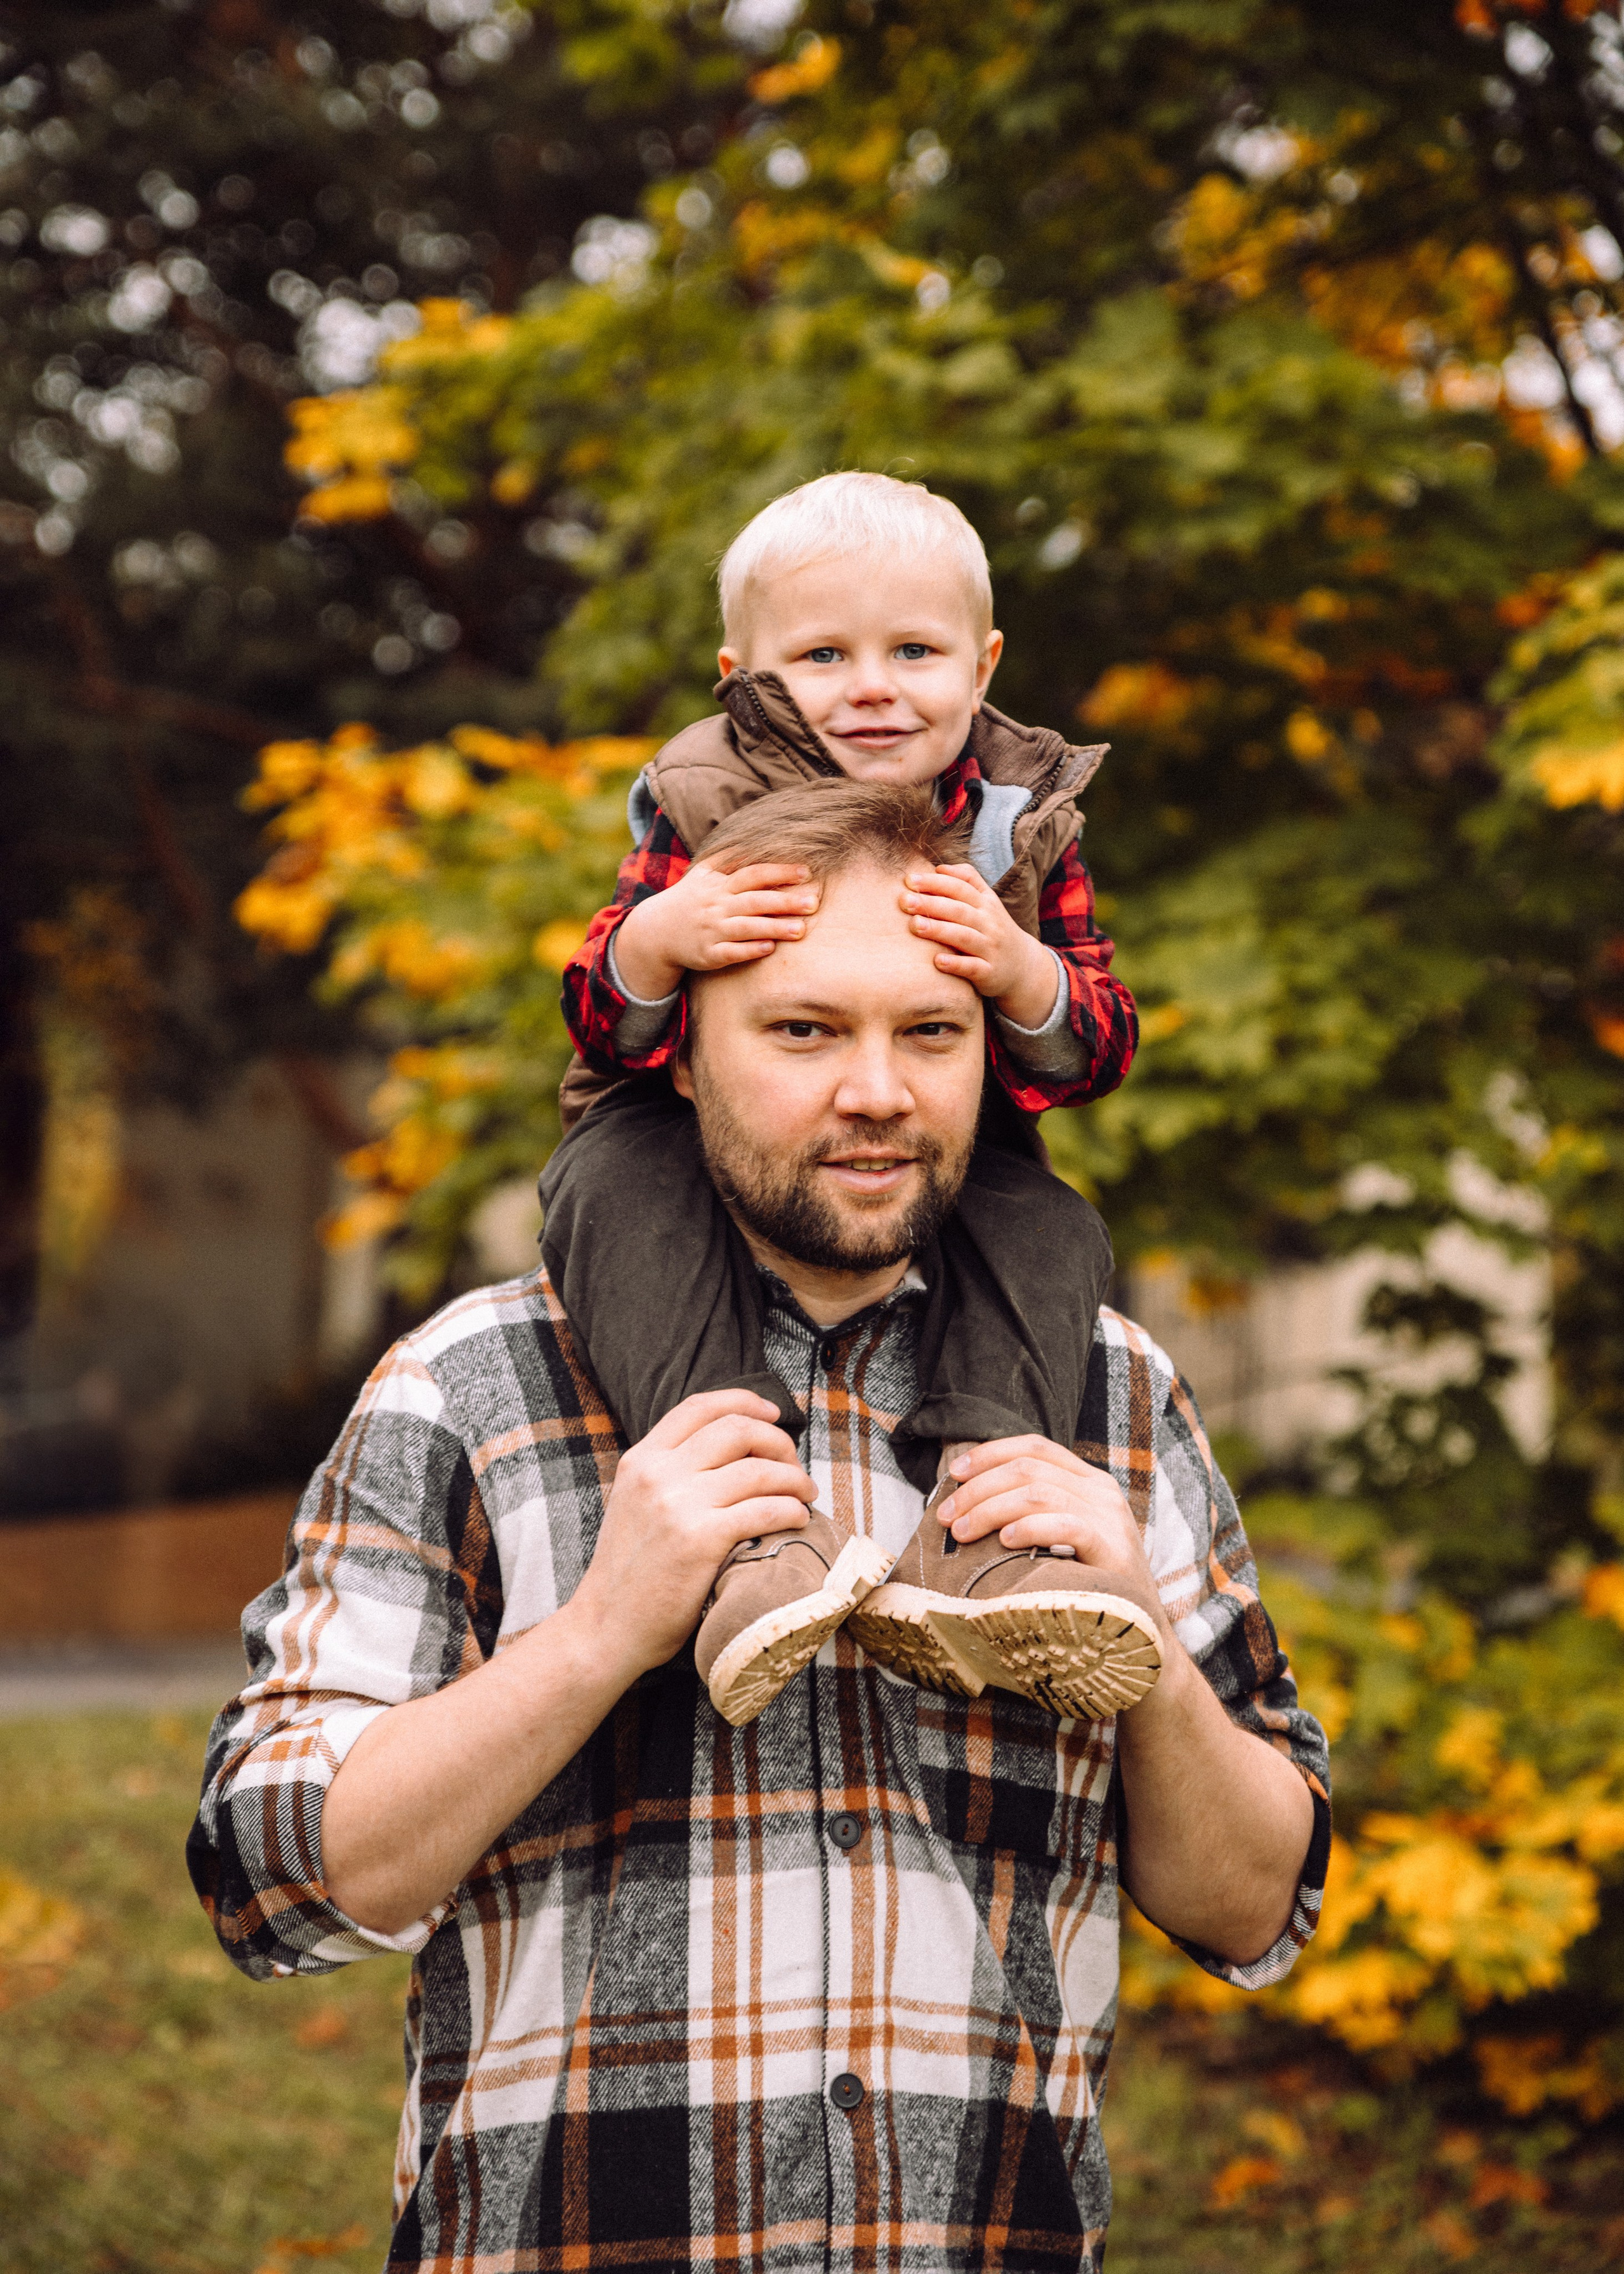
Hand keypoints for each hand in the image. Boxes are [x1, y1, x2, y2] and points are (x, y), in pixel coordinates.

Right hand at [570, 1389, 817, 1679]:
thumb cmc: (629, 1573)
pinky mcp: (701, 1539)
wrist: (606, 1627)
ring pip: (758, 1469)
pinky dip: (791, 1510)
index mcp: (641, 1459)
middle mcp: (658, 1473)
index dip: (745, 1402)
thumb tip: (732, 1451)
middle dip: (778, 1442)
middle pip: (736, 1430)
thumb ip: (669, 1473)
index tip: (774, 1415)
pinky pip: (764, 1509)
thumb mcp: (634, 1503)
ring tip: (806, 1494)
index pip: (700, 1406)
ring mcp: (679, 1504)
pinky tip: (798, 1518)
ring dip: (794, 1479)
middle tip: (795, 1465)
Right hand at [612, 863, 821, 999]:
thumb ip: (730, 857)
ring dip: (774, 928)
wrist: (656, 932)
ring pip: (746, 928)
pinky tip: (770, 949)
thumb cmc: (690, 900)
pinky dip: (749, 950)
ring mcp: (711, 931)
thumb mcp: (703, 874)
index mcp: (719, 884)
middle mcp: (716, 906)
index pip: (753, 874)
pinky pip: (731, 952)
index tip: (806, 872)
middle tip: (813, 903)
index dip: (779, 872)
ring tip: (801, 929)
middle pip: (754, 901)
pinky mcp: (708, 955)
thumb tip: (760, 837)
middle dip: (785, 902)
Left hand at [900, 865, 1058, 1027]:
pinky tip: (936, 961)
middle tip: (904, 901)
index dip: (936, 882)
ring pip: (964, 937)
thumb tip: (940, 867)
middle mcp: (989, 923)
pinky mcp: (989, 973)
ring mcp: (990, 948)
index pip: (961, 887)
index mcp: (986, 903)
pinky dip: (955, 964)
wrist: (1023, 966)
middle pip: (959, 909)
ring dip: (939, 930)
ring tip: (914, 925)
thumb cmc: (994, 930)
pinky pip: (972, 968)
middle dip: (931, 904)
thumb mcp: (987, 902)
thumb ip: (968, 881)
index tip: (910, 880)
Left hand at [932, 1434, 1168, 1640]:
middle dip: (978, 1489)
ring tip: (962, 1533)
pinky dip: (1029, 1528)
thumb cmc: (1086, 1583)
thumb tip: (968, 1503)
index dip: (989, 1454)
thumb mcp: (1060, 1538)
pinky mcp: (1113, 1546)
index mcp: (1088, 1481)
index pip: (1034, 1448)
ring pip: (1038, 1492)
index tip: (953, 1473)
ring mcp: (1109, 1517)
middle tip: (946, 1516)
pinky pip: (1065, 1524)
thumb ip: (1031, 1512)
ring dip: (990, 1509)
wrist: (1139, 1629)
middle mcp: (1101, 1490)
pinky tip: (1005, 1541)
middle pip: (1028, 1469)